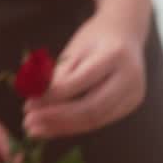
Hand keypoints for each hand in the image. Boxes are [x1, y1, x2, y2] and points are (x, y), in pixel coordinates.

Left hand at [23, 12, 145, 138]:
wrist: (125, 33)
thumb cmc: (94, 39)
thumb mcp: (73, 50)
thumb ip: (58, 77)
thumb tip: (36, 104)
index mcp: (114, 55)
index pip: (79, 83)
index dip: (51, 98)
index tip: (28, 105)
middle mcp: (130, 77)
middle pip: (91, 108)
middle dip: (56, 119)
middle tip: (29, 123)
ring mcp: (134, 93)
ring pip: (95, 120)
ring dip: (62, 128)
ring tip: (36, 130)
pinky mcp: (130, 105)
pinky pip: (99, 120)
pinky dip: (74, 126)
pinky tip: (52, 128)